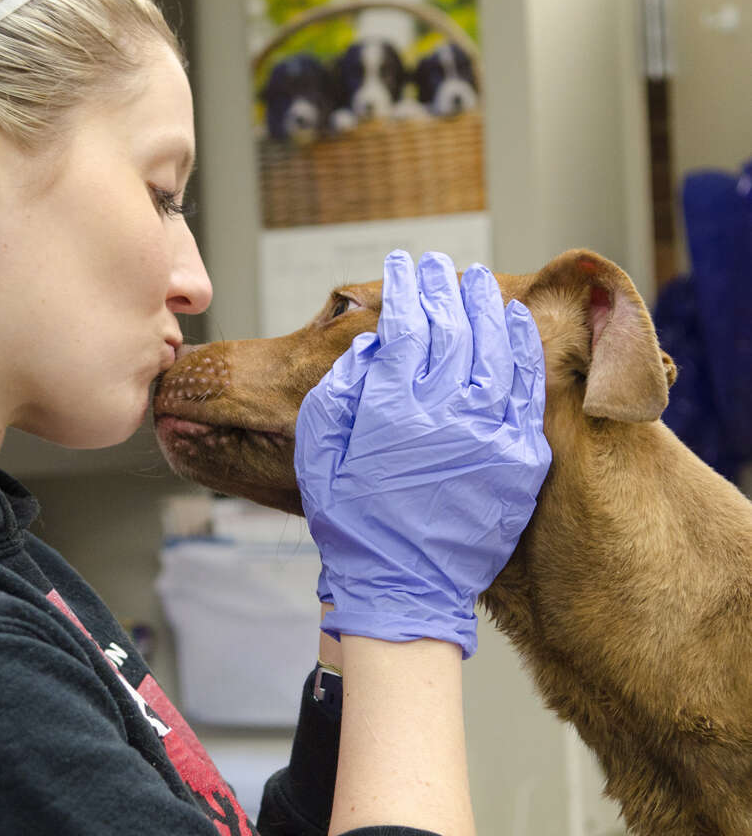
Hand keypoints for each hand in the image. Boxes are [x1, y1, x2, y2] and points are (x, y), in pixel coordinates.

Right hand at [294, 250, 550, 657]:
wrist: (403, 586)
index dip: (405, 289)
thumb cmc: (353, 522)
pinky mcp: (519, 458)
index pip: (407, 326)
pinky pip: (528, 390)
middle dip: (443, 287)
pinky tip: (517, 322)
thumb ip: (341, 391)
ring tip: (477, 280)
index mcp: (393, 409)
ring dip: (486, 307)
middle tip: (439, 264)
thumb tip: (371, 346)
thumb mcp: (321, 453)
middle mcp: (445, 413)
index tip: (403, 265)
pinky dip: (524, 349)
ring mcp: (489, 434)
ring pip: (496, 349)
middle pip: (453, 329)